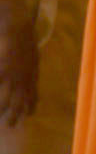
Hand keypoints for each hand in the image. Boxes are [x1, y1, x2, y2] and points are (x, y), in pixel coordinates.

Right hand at [0, 0, 38, 124]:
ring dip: (3, 108)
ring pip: (9, 97)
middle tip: (10, 125)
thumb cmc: (25, 41)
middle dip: (16, 114)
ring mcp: (15, 75)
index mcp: (33, 75)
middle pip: (22, 101)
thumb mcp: (33, 57)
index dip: (31, 106)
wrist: (20, 27)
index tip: (28, 115)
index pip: (33, 95)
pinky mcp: (6, 69)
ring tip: (0, 116)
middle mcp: (26, 79)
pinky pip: (1, 83)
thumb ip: (31, 70)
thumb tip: (32, 78)